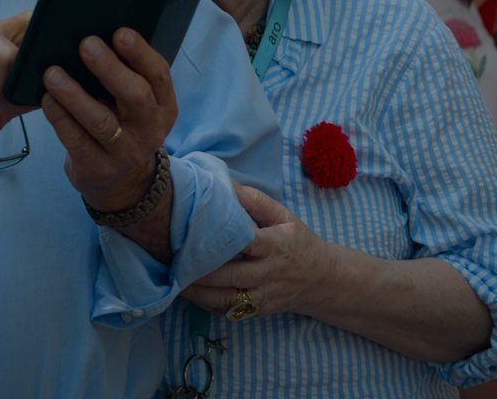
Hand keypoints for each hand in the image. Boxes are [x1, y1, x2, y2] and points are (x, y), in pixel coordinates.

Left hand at [37, 27, 178, 213]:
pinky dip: (59, 118)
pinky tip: (46, 99)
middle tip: (86, 44)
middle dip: (109, 68)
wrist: (121, 182)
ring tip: (52, 73)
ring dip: (74, 94)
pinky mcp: (98, 168)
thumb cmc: (123, 124)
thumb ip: (126, 73)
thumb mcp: (137, 104)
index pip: (159, 74)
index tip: (119, 32)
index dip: (141, 53)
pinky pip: (76, 140)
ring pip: (100, 120)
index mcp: (163, 105)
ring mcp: (125, 153)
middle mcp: (150, 129)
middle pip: (135, 95)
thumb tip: (98, 32)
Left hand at [182, 184, 331, 320]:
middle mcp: (269, 273)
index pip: (248, 242)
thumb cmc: (298, 242)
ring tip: (175, 280)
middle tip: (174, 260)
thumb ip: (256, 200)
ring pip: (228, 299)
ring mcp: (264, 296)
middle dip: (202, 271)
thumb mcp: (284, 216)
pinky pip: (230, 311)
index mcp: (276, 245)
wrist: (322, 280)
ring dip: (199, 293)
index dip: (222, 238)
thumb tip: (226, 184)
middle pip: (232, 275)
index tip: (195, 231)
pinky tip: (190, 293)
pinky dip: (208, 304)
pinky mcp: (258, 311)